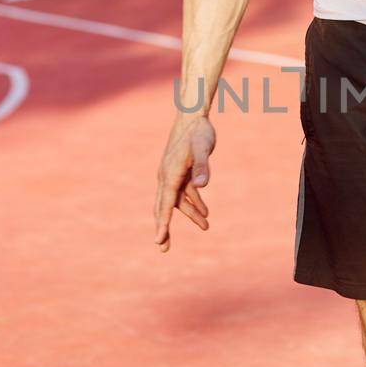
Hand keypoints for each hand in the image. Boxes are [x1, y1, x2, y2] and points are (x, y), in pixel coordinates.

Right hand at [154, 114, 215, 251]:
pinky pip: (185, 193)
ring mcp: (173, 175)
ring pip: (177, 202)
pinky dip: (194, 203)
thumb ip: (203, 167)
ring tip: (206, 227)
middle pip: (163, 207)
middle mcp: (167, 177)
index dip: (162, 223)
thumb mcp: (203, 148)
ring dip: (190, 215)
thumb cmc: (198, 132)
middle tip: (163, 248)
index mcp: (170, 174)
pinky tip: (206, 213)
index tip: (159, 240)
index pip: (165, 204)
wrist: (193, 117)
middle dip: (164, 228)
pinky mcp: (181, 172)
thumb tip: (202, 186)